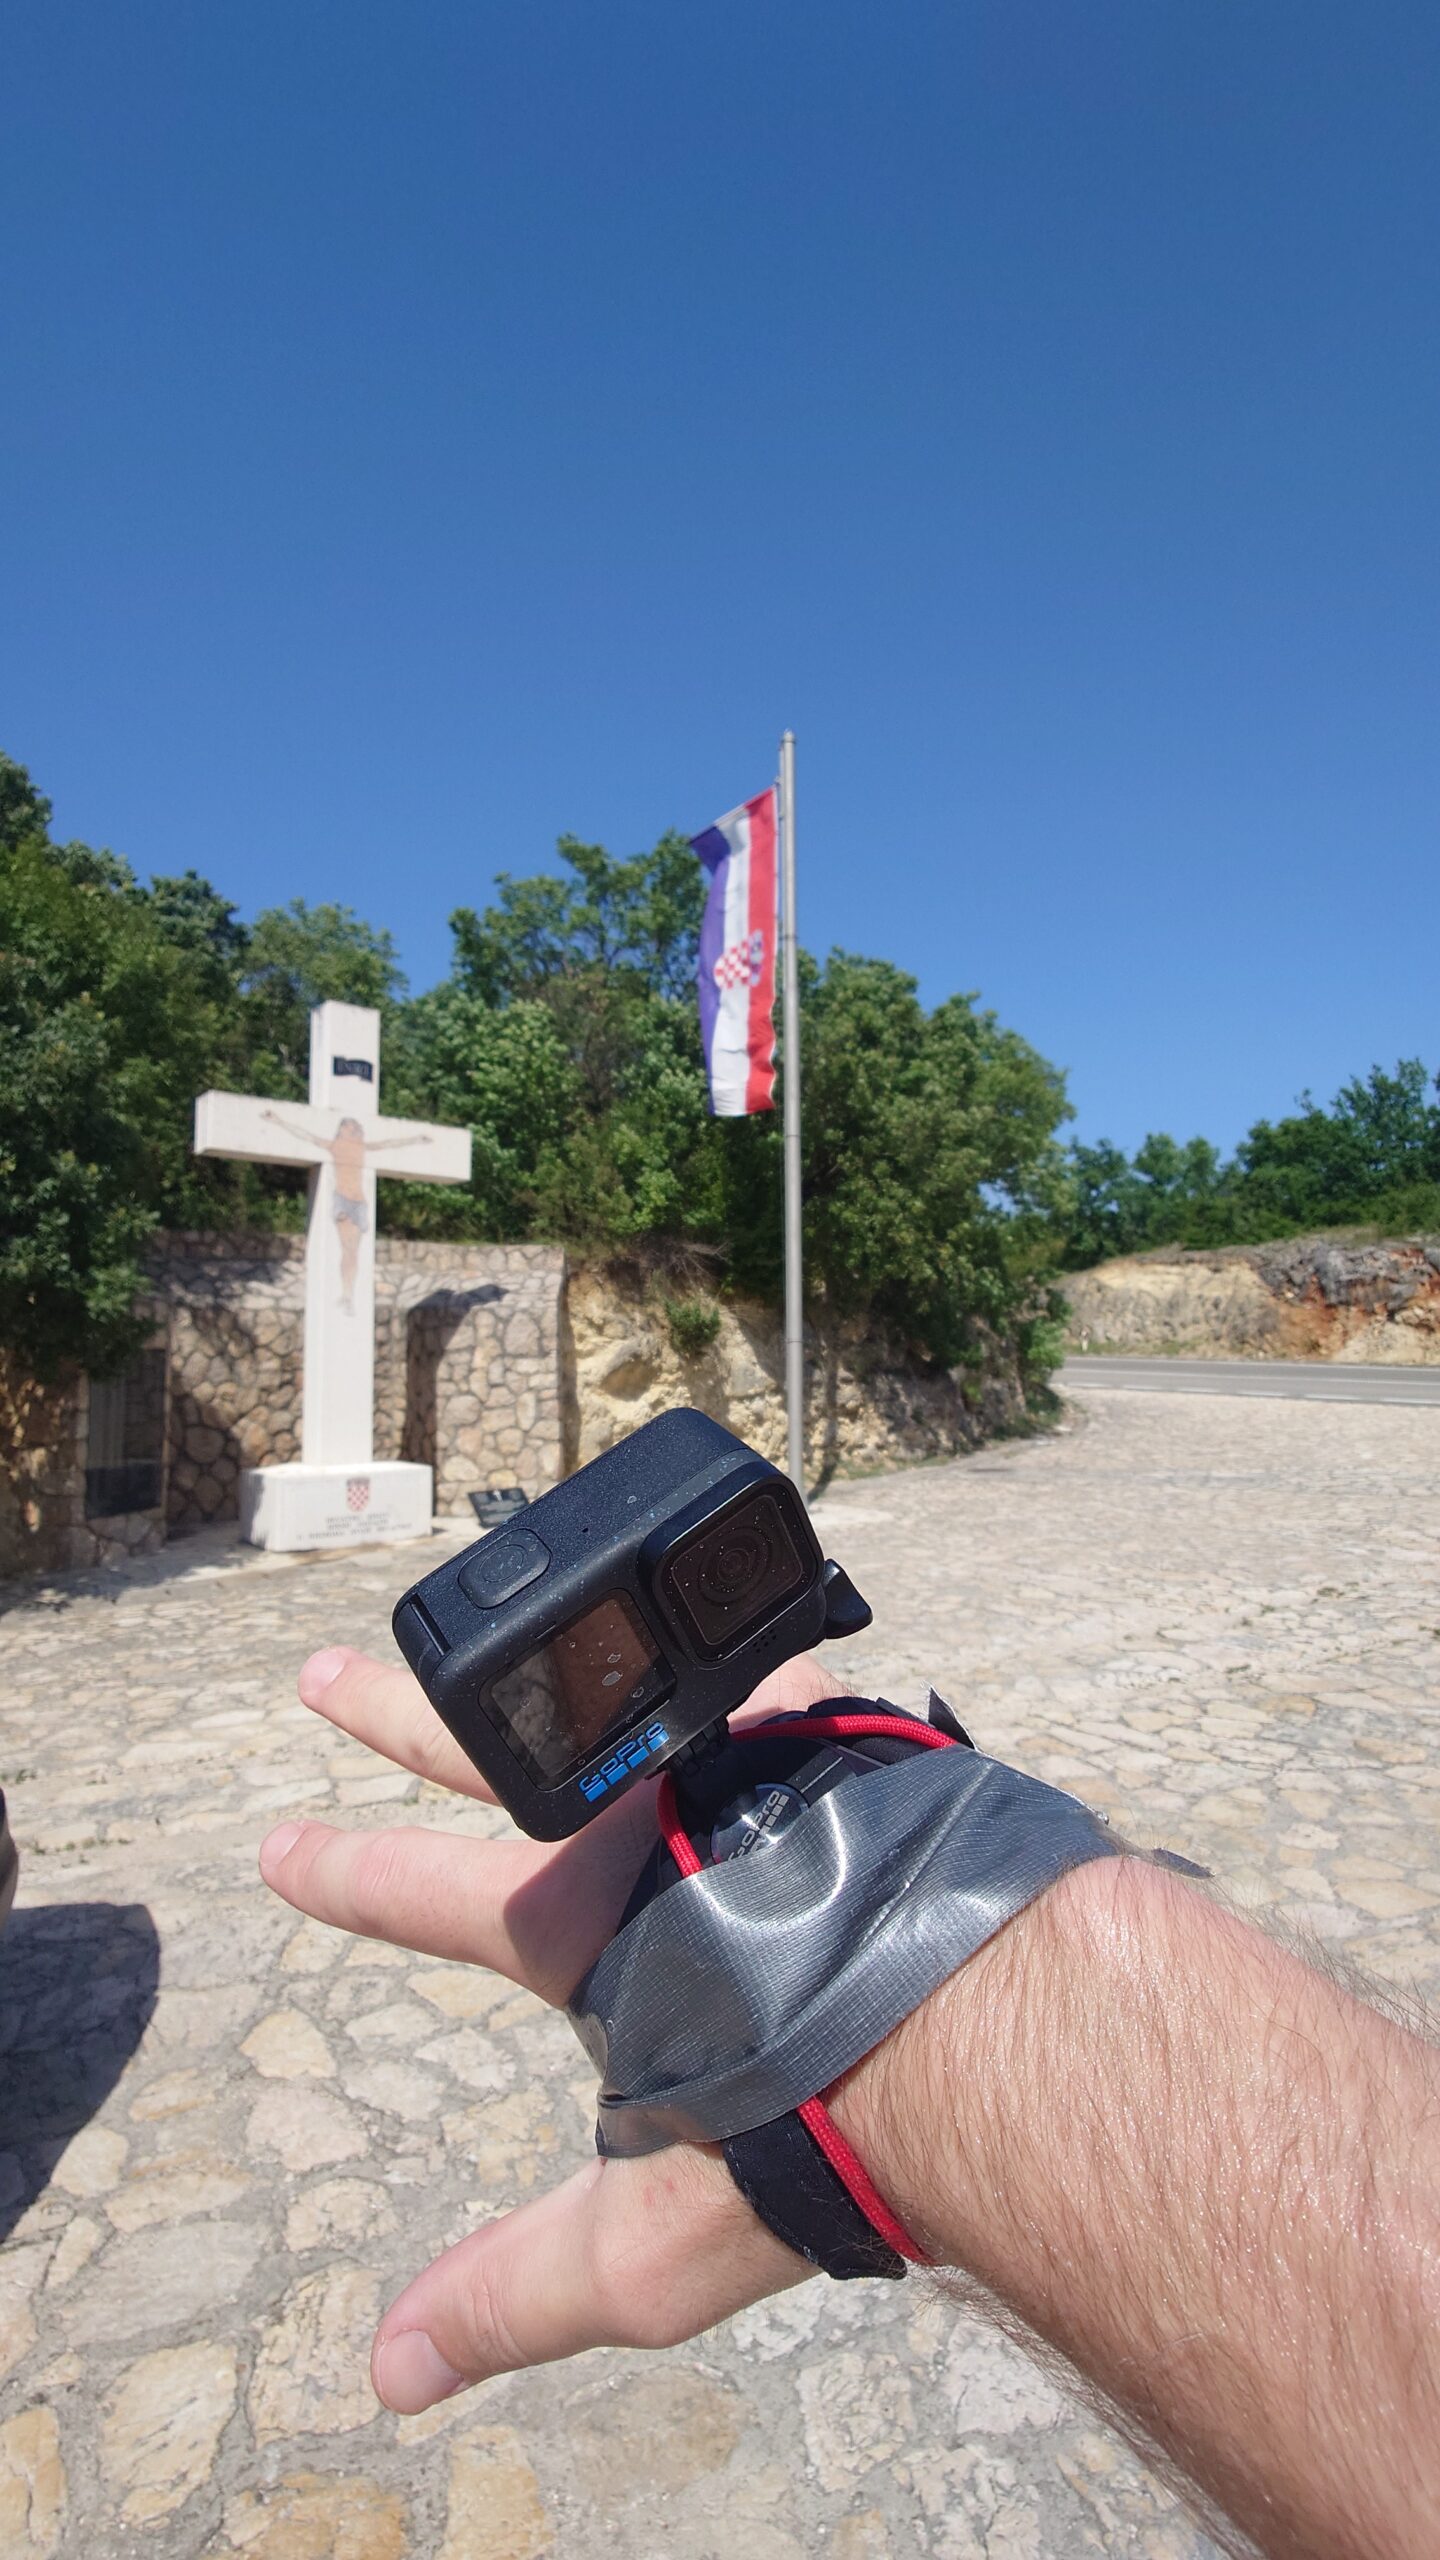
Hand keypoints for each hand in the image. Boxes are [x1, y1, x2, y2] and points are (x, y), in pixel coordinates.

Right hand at [259, 1645, 853, 2413]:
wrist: (981, 2006)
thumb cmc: (820, 2126)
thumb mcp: (648, 2245)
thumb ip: (518, 2294)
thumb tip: (389, 2375)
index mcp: (579, 1924)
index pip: (427, 1897)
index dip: (346, 1876)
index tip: (276, 1845)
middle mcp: (641, 1819)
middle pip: (483, 1750)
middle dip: (392, 1715)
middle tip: (320, 1673)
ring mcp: (734, 1754)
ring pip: (614, 1684)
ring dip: (559, 1659)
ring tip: (535, 1625)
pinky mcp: (831, 1721)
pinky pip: (758, 1665)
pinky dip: (731, 1653)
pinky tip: (743, 1635)